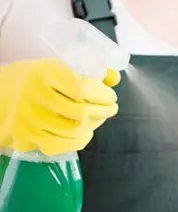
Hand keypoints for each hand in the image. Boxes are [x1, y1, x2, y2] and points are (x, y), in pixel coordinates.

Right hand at [0, 58, 119, 154]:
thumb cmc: (30, 80)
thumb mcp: (54, 66)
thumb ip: (88, 72)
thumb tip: (114, 78)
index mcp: (46, 74)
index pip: (84, 88)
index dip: (104, 95)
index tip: (110, 96)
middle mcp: (38, 97)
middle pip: (82, 112)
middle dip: (104, 111)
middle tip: (111, 108)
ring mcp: (32, 120)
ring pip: (75, 130)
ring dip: (94, 125)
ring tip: (98, 118)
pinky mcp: (28, 138)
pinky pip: (62, 145)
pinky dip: (79, 140)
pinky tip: (84, 133)